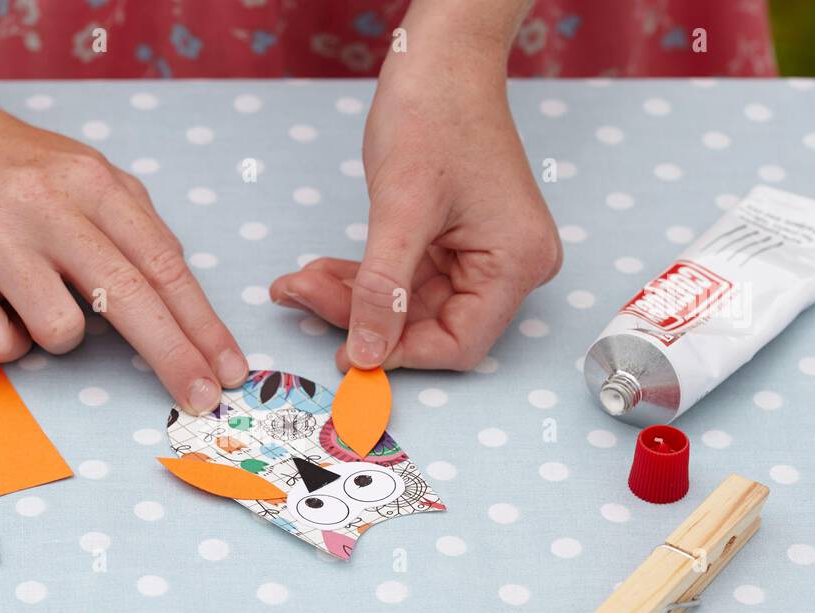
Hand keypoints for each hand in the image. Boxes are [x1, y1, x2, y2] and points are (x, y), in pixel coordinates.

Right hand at [0, 99, 247, 413]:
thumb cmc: (21, 169)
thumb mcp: (89, 174)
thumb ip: (138, 227)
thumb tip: (182, 297)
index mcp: (91, 183)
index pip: (162, 265)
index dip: (202, 324)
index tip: (229, 367)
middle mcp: (44, 206)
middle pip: (127, 300)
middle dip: (174, 357)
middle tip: (203, 397)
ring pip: (60, 332)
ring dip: (61, 335)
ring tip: (35, 296)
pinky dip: (8, 341)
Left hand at [269, 34, 560, 371]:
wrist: (438, 56)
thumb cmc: (434, 114)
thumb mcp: (400, 208)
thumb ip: (383, 289)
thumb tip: (366, 354)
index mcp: (516, 263)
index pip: (460, 344)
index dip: (401, 354)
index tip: (347, 354)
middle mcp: (507, 266)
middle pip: (428, 326)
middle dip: (360, 316)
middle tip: (302, 296)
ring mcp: (479, 255)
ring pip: (406, 305)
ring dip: (349, 297)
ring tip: (298, 280)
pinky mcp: (451, 243)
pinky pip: (401, 279)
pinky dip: (360, 279)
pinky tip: (317, 270)